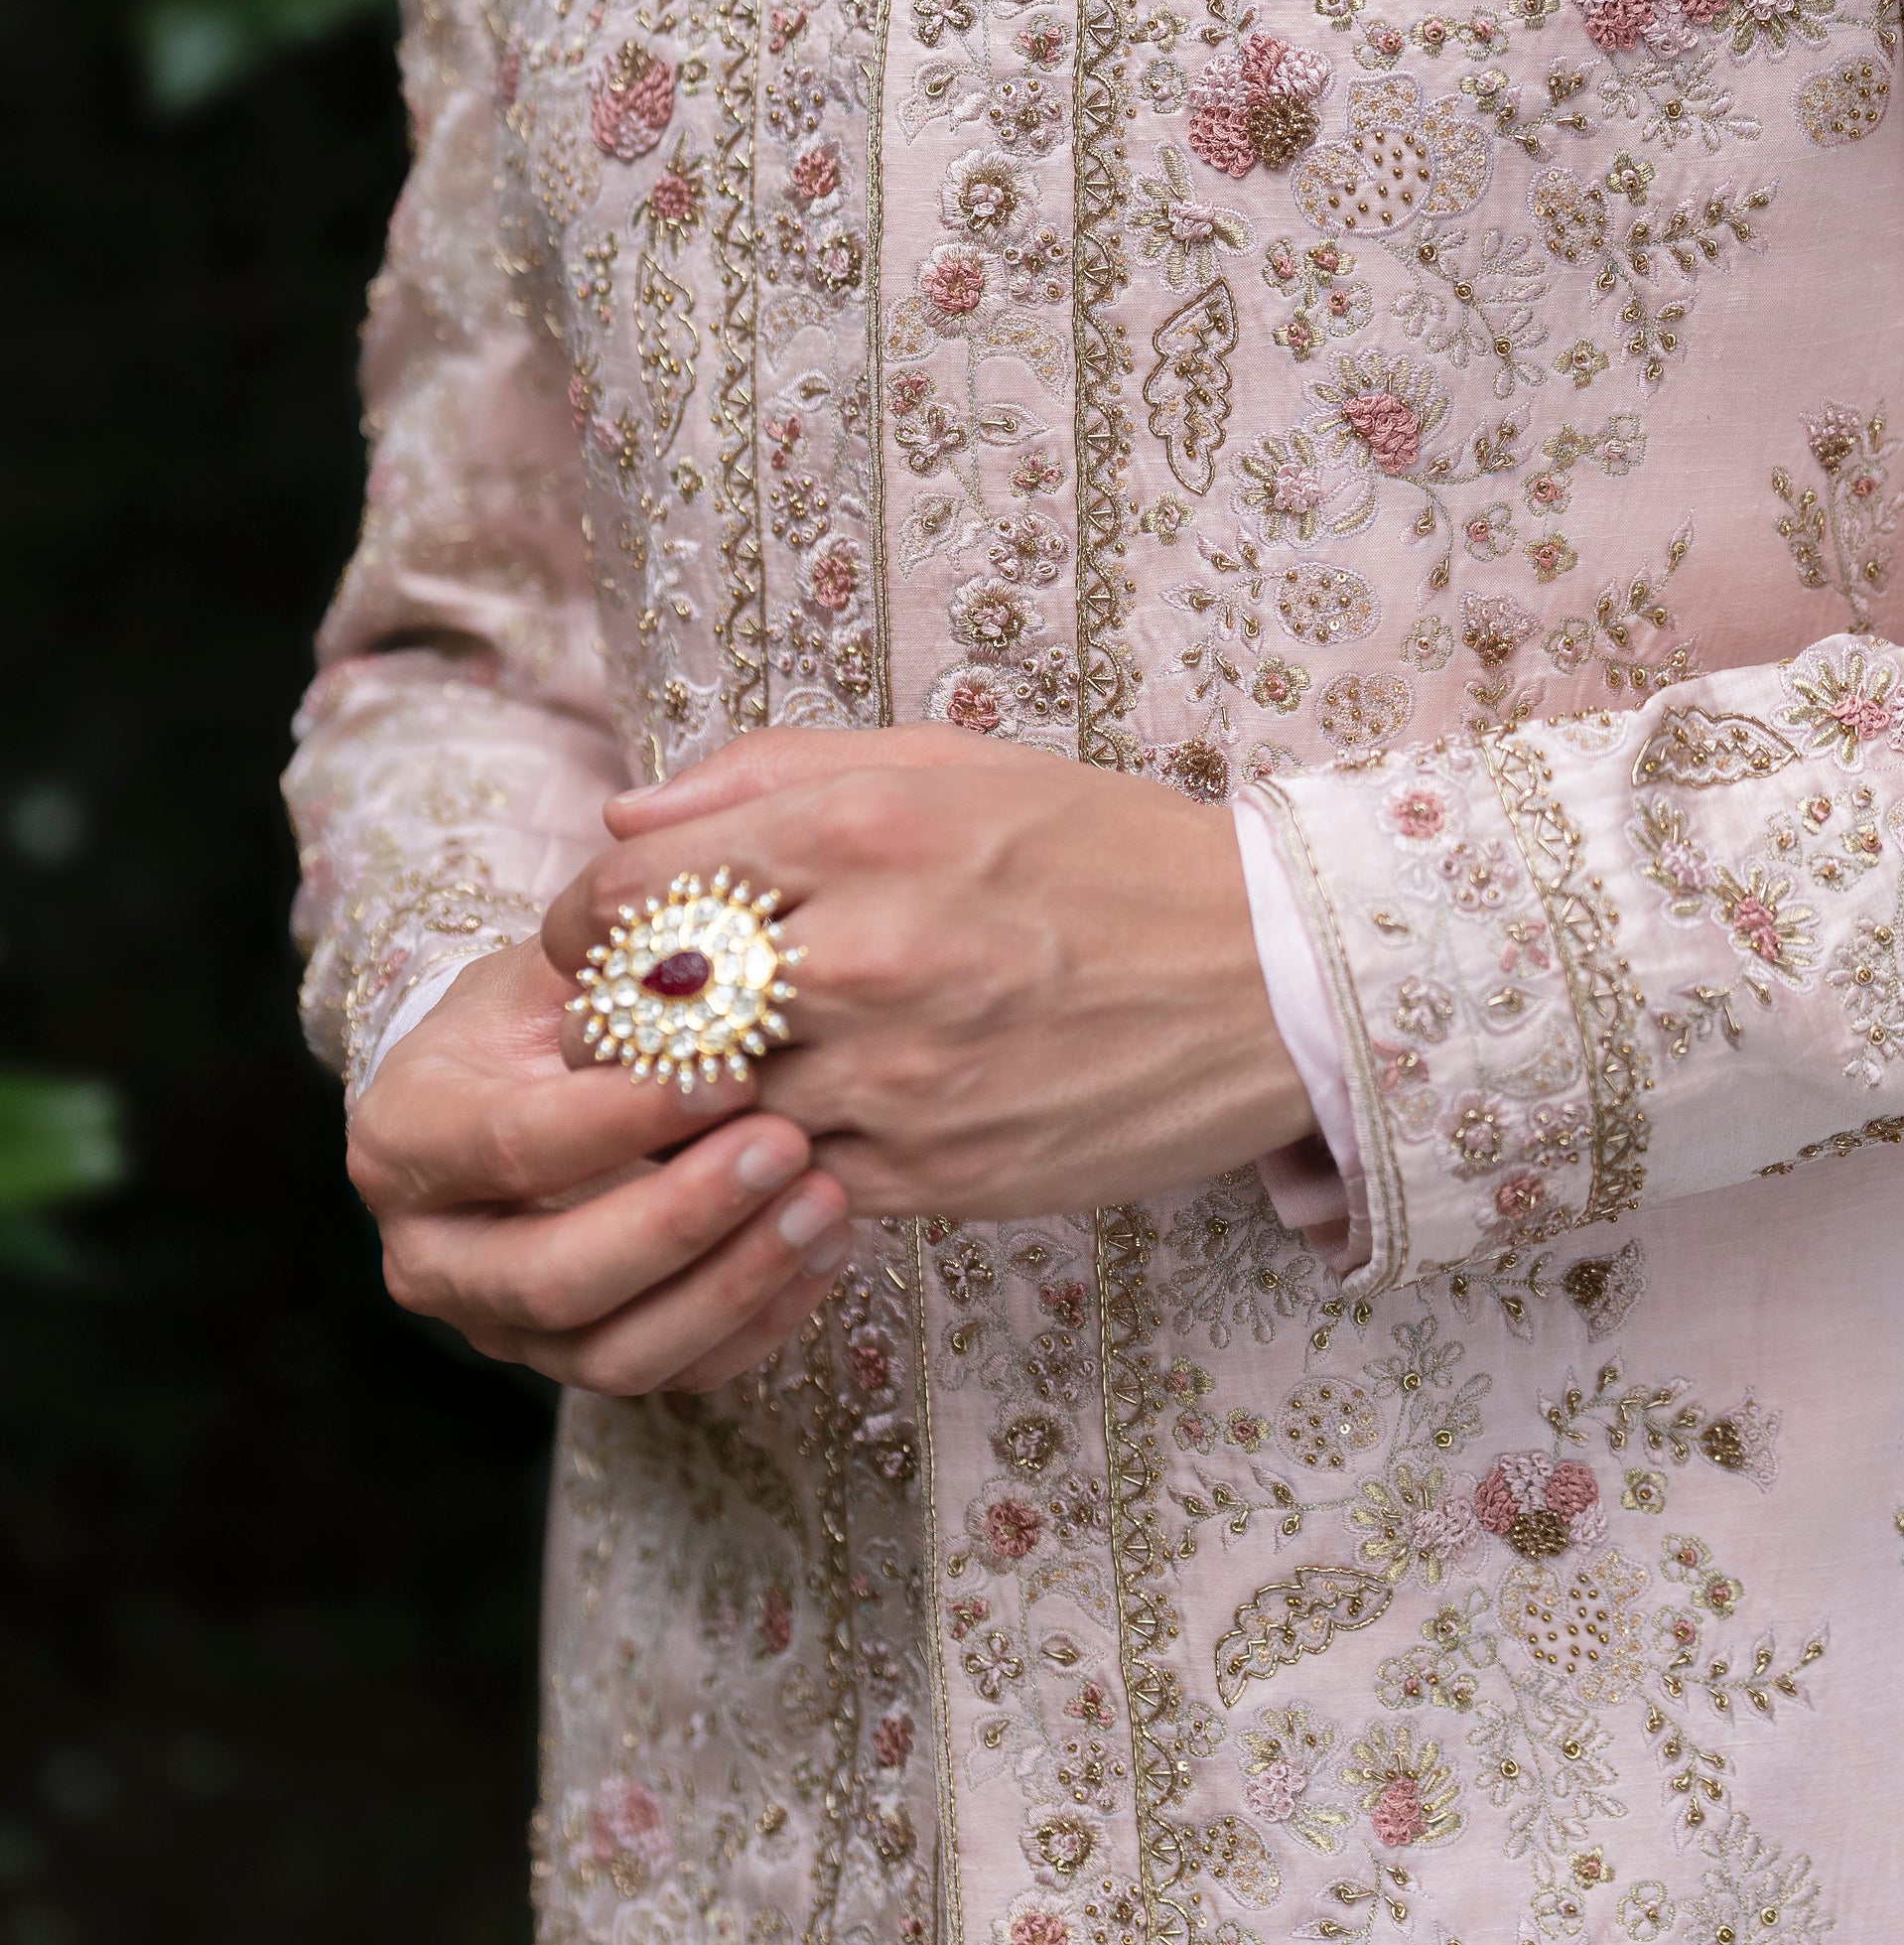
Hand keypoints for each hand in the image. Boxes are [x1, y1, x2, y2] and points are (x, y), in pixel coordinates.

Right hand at [347, 935, 855, 1393]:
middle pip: (554, 1276)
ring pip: (616, 1354)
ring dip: (733, 1284)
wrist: (516, 1083)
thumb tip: (705, 959)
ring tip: (825, 1201)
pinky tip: (825, 1245)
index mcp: (404, 1141)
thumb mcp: (552, 969)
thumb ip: (613, 966)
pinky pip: (678, 1373)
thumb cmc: (540, 1013)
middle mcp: (432, 1256)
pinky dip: (761, 1319)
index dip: (624, 1118)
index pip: (511, 1144)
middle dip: (682, 1219)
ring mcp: (503, 1327)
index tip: (734, 1075)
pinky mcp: (577, 1363)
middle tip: (788, 1147)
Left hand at [542, 727, 1315, 1221]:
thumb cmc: (1106, 854)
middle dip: (619, 1021)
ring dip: (694, 1103)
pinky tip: (817, 1121)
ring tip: (736, 1071)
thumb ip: (770, 776)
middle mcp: (864, 953)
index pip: (628, 893)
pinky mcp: (930, 1175)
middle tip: (650, 1017)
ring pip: (703, 1114)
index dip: (590, 922)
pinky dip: (776, 1159)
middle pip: (639, 1013)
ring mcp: (895, 1077)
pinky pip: (789, 1179)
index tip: (609, 937)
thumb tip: (623, 823)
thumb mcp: (950, 765)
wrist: (1273, 979)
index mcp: (860, 829)